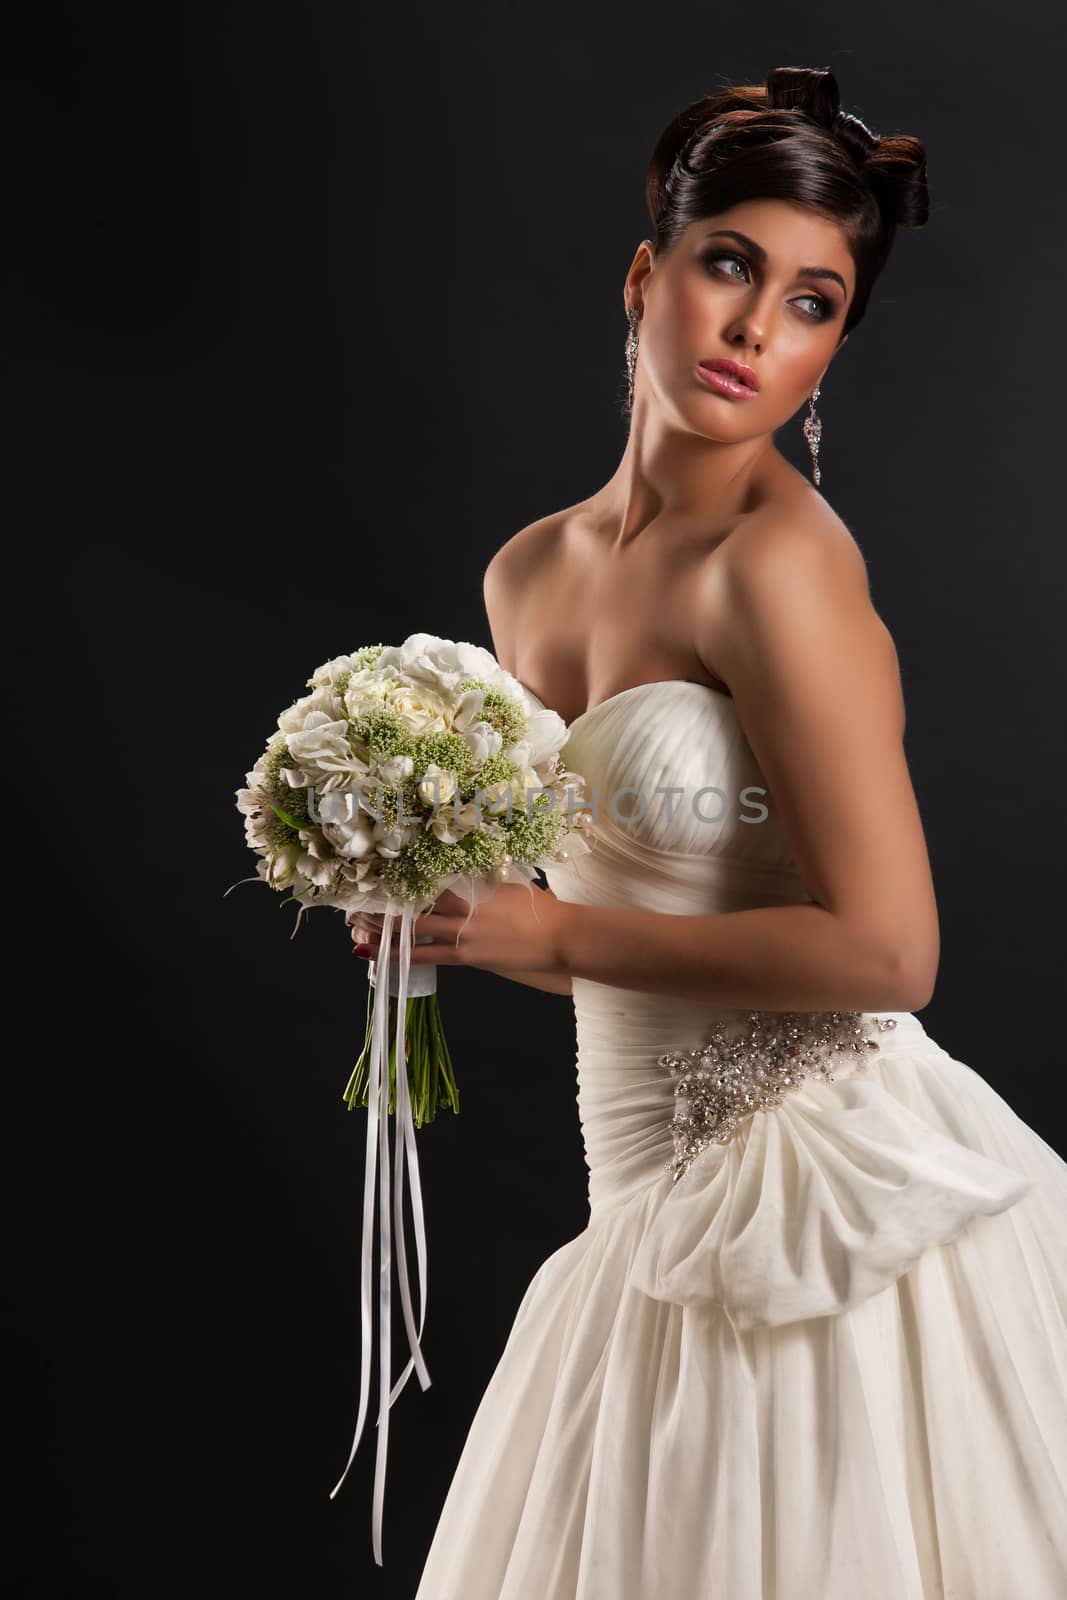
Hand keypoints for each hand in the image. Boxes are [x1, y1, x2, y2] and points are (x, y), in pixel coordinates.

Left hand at [345, 883, 568, 975]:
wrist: (560, 937)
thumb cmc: (539, 906)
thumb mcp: (506, 880)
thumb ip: (479, 876)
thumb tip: (458, 863)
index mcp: (471, 885)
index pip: (425, 878)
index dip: (398, 877)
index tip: (376, 873)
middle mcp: (460, 909)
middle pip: (410, 904)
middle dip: (381, 905)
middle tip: (355, 902)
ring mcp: (460, 935)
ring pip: (411, 931)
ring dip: (381, 930)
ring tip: (356, 927)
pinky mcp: (465, 957)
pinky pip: (424, 956)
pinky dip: (398, 956)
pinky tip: (376, 956)